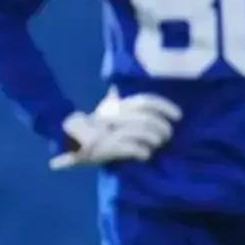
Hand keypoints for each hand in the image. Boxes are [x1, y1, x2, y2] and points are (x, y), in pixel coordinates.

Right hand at [50, 88, 182, 169]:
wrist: (65, 141)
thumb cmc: (90, 127)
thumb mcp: (103, 111)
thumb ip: (113, 100)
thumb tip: (115, 89)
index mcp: (116, 105)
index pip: (145, 101)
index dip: (165, 107)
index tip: (178, 115)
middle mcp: (113, 115)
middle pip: (148, 119)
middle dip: (162, 128)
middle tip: (166, 136)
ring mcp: (109, 131)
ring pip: (143, 132)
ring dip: (154, 140)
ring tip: (156, 145)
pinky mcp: (106, 148)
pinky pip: (133, 148)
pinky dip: (142, 152)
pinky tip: (144, 155)